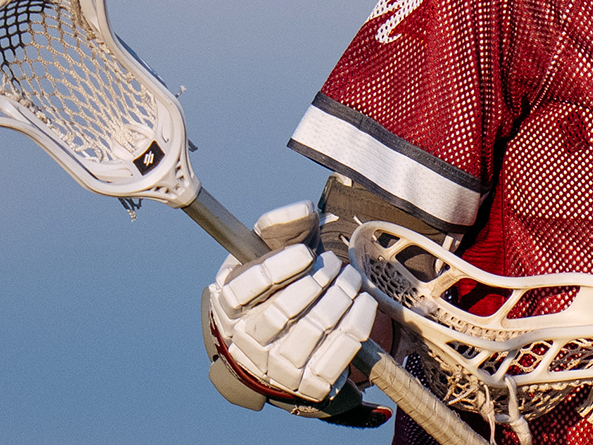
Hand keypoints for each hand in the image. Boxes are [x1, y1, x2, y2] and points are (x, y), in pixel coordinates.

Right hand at [200, 201, 386, 424]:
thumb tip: (302, 210)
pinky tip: (363, 301)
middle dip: (318, 280)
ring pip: (313, 329)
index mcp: (229, 306)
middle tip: (334, 265)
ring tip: (350, 279)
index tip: (306, 254)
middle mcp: (247, 341)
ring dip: (340, 297)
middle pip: (282, 311)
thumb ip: (283, 225)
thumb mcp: (275, 251)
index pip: (246, 288)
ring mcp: (278, 367)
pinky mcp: (310, 383)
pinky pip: (339, 352)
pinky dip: (358, 321)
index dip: (280, 267)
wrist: (291, 338)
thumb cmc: (283, 284)